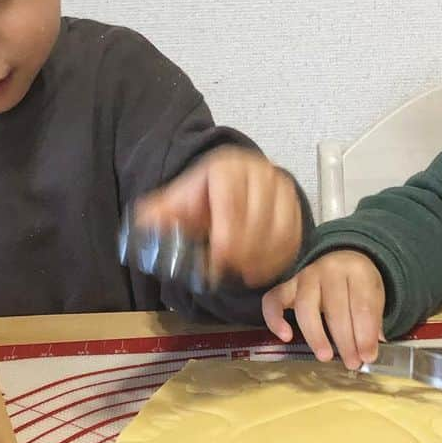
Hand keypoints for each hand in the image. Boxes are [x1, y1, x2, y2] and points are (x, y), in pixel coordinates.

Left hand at [135, 147, 303, 286]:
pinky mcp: (296, 209)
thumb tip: (145, 223)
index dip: (226, 234)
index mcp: (227, 167)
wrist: (229, 189)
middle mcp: (260, 173)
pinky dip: (277, 261)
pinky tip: (259, 274)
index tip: (218, 259)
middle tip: (228, 272)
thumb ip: (160, 214)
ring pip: (280, 231)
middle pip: (258, 219)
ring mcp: (282, 190)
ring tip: (242, 275)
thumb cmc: (201, 200)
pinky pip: (293, 239)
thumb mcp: (176, 203)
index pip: (231, 200)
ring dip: (261, 260)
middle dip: (242, 252)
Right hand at [261, 250, 384, 370]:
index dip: (366, 334)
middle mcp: (330, 268)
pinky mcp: (287, 285)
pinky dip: (275, 319)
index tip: (368, 357)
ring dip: (316, 335)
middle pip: (336, 308)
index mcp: (357, 270)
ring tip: (325, 357)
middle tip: (352, 363)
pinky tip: (286, 337)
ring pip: (306, 306)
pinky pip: (274, 300)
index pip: (363, 305)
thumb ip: (373, 323)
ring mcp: (306, 275)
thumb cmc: (358, 284)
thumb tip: (368, 352)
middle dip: (345, 339)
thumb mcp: (374, 297)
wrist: (343, 260)